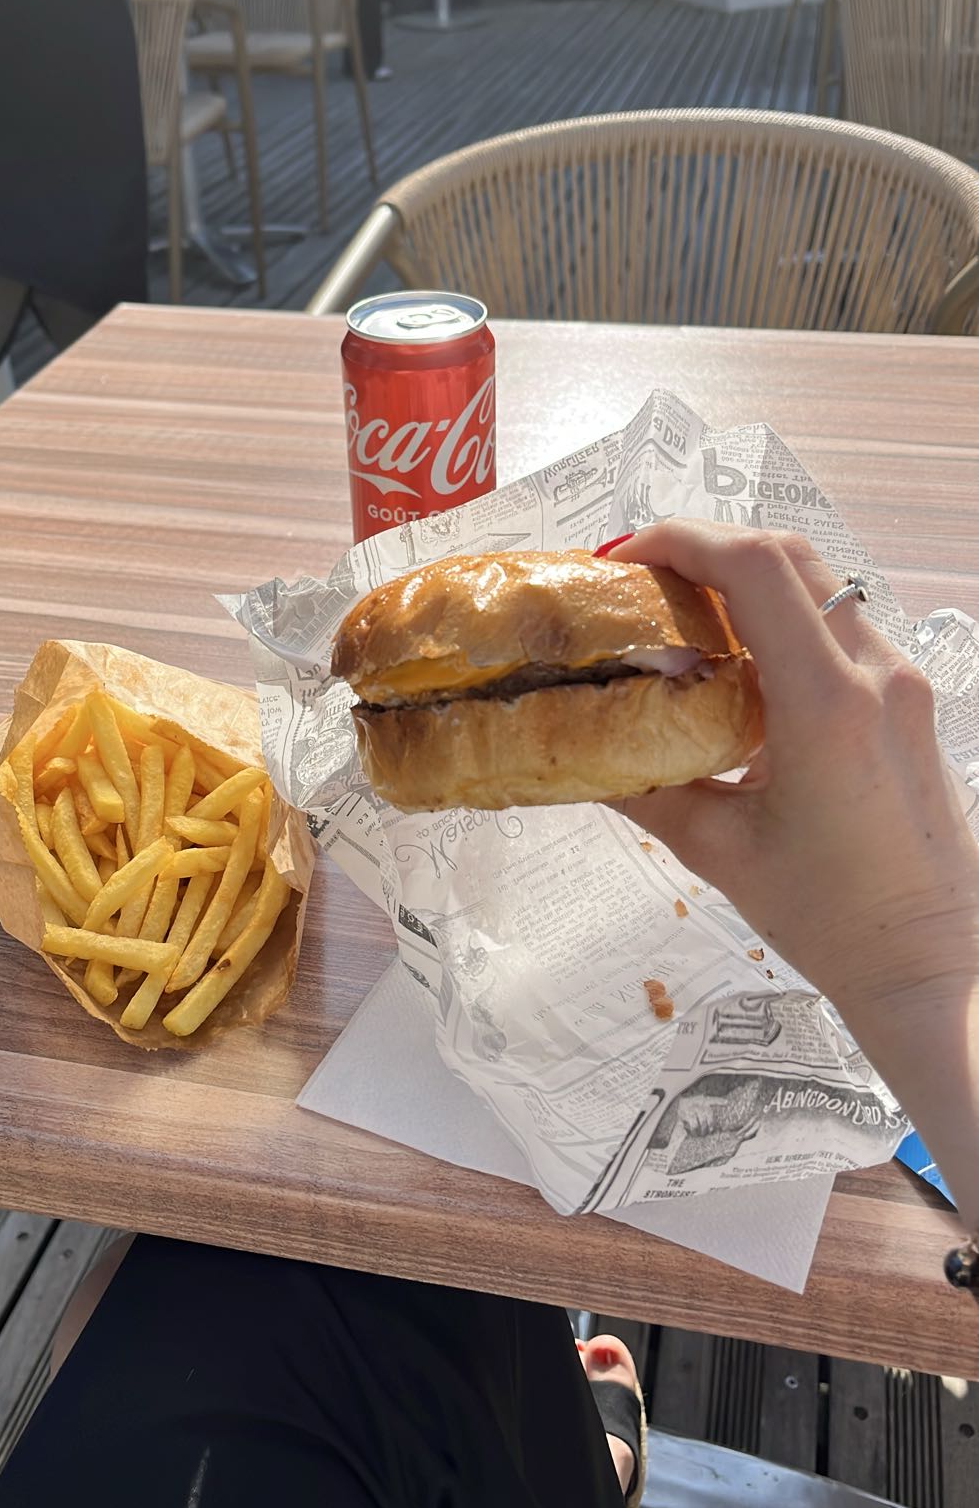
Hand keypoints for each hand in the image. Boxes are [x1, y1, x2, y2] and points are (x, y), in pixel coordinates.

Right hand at [606, 522, 978, 1007]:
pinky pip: (840, 630)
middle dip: (706, 550)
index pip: (755, 567)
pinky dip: (781, 623)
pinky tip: (738, 673)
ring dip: (746, 583)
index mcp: (827, 703)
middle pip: (788, 555)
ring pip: (818, 586)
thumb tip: (573, 752)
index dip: (682, 542)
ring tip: (682, 624)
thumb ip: (643, 789)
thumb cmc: (836, 921)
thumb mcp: (720, 853)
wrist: (934, 965)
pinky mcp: (910, 703)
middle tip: (643, 583)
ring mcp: (903, 684)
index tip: (626, 564)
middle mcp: (876, 675)